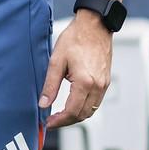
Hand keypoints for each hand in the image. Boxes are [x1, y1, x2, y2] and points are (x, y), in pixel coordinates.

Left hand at [38, 13, 112, 127]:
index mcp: (85, 82)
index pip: (72, 111)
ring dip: (76, 116)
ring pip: (91, 111)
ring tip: (59, 114)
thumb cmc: (75, 39)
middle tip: (51, 121)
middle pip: (83, 115)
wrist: (94, 27)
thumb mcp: (56, 61)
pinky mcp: (106, 82)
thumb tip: (43, 104)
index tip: (48, 123)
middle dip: (67, 121)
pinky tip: (72, 103)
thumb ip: (50, 85)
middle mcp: (98, 87)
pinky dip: (84, 107)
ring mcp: (104, 85)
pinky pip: (96, 102)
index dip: (59, 120)